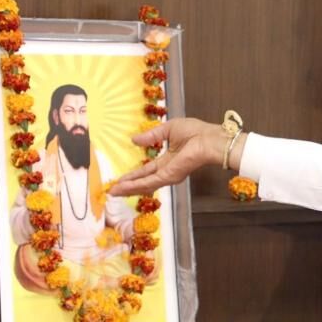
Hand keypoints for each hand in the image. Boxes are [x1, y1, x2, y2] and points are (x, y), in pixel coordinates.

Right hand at [109, 118, 242, 195]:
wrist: (210, 138)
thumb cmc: (196, 132)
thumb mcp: (168, 130)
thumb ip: (151, 136)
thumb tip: (134, 140)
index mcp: (168, 160)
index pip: (147, 171)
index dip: (133, 175)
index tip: (120, 179)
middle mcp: (167, 171)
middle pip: (143, 181)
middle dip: (128, 186)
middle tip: (112, 190)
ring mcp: (168, 175)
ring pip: (144, 185)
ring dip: (128, 188)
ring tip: (113, 191)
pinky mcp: (169, 176)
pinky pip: (149, 182)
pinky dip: (135, 185)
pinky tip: (123, 187)